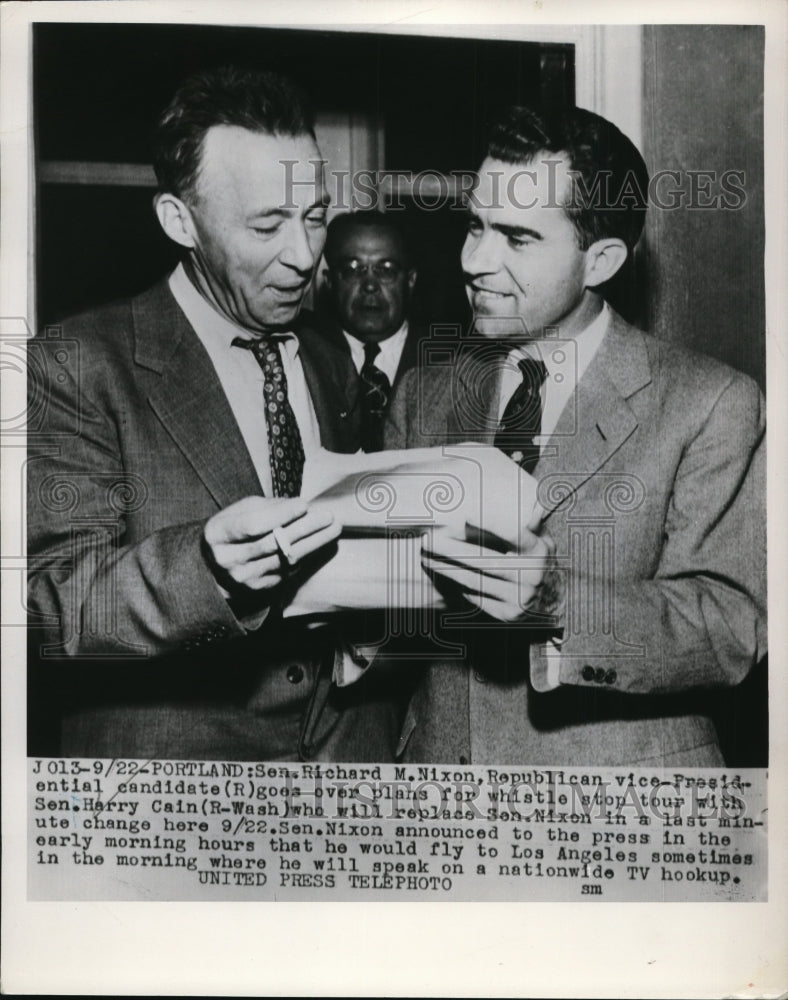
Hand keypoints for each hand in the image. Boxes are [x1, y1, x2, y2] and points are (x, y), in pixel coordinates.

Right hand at [203, 496, 340, 597]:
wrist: (217, 566)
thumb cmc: (234, 530)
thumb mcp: (241, 511)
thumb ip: (268, 507)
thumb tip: (300, 507)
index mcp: (218, 534)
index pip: (252, 525)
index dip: (280, 515)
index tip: (304, 505)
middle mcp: (228, 559)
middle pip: (273, 543)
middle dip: (304, 529)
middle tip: (328, 516)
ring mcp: (244, 578)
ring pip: (285, 559)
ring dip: (313, 543)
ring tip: (333, 528)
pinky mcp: (259, 589)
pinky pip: (289, 571)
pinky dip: (306, 556)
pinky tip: (319, 543)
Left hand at [421, 523, 560, 624]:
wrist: (554, 601)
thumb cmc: (539, 561)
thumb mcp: (542, 540)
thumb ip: (530, 525)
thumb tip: (530, 507)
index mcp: (540, 551)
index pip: (514, 534)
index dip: (491, 524)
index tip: (465, 515)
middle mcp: (532, 576)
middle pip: (484, 560)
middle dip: (452, 550)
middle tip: (428, 539)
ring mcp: (521, 598)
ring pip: (475, 581)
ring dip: (446, 569)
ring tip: (426, 557)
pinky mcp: (508, 615)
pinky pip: (476, 598)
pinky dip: (457, 586)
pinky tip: (442, 574)